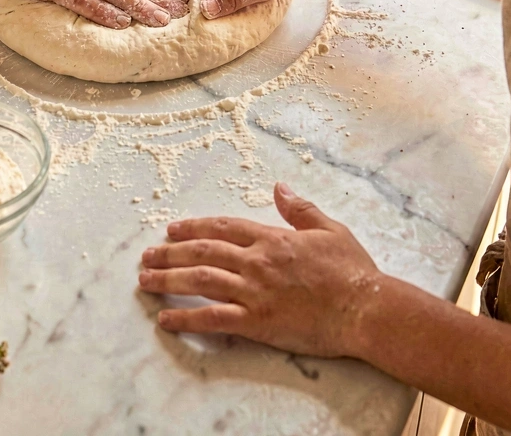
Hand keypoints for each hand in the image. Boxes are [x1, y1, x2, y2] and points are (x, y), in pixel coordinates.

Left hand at [138, 184, 380, 358]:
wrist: (366, 308)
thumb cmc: (352, 271)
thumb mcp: (329, 229)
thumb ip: (300, 209)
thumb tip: (280, 187)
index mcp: (272, 238)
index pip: (223, 227)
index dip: (194, 227)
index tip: (172, 230)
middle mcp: (257, 262)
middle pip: (203, 252)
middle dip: (170, 254)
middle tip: (146, 257)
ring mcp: (255, 292)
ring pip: (201, 281)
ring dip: (169, 280)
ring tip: (145, 282)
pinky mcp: (258, 323)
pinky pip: (213, 319)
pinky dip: (186, 319)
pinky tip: (165, 320)